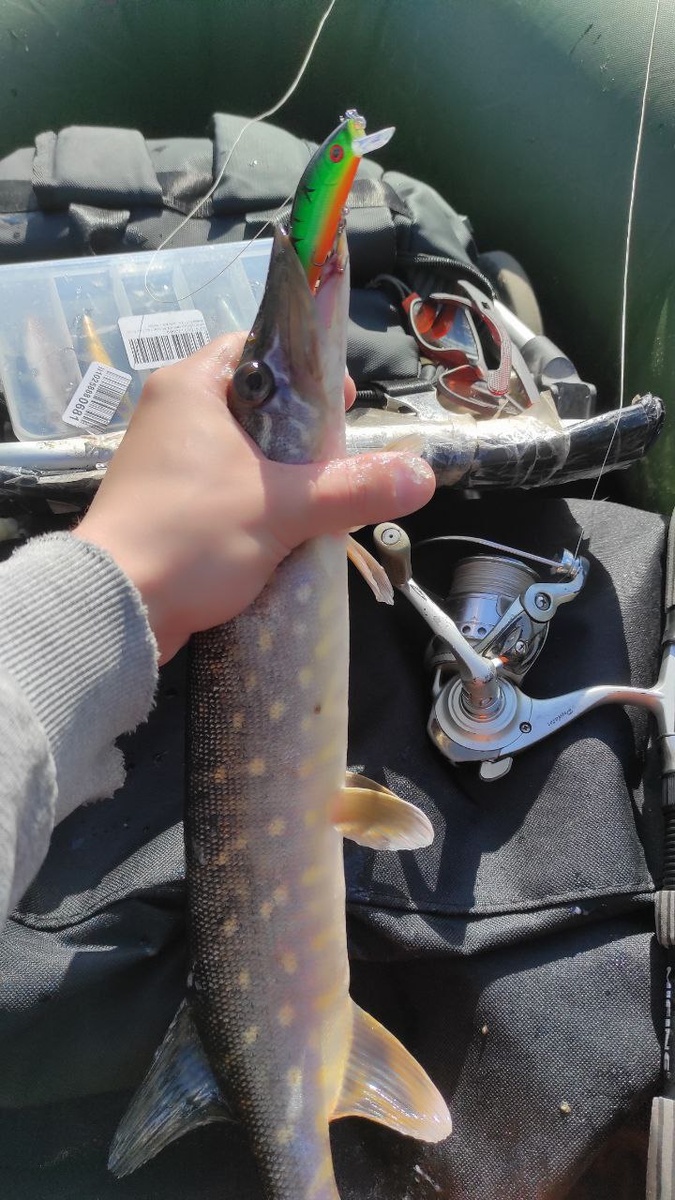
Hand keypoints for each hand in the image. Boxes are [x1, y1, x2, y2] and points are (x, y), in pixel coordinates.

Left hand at [73, 333, 434, 662]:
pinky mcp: (163, 505)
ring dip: (280, 474)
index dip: (305, 369)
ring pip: (239, 452)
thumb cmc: (192, 536)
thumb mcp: (283, 508)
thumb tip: (422, 476)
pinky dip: (254, 502)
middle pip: (253, 404)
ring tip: (318, 497)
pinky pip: (222, 489)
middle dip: (301, 432)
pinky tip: (283, 529)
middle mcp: (171, 415)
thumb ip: (352, 489)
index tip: (341, 402)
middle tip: (336, 458)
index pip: (256, 349)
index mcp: (190, 388)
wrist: (118, 608)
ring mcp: (163, 463)